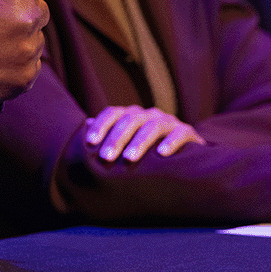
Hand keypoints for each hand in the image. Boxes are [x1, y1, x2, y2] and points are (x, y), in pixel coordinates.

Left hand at [84, 105, 204, 161]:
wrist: (185, 152)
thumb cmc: (147, 149)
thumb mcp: (128, 142)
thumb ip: (109, 135)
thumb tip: (82, 129)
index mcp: (132, 114)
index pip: (113, 113)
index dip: (101, 126)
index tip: (90, 143)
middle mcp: (149, 114)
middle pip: (130, 120)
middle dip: (116, 138)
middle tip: (105, 157)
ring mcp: (169, 121)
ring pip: (153, 126)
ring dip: (140, 142)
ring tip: (129, 158)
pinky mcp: (187, 132)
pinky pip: (180, 133)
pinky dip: (171, 142)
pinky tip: (162, 154)